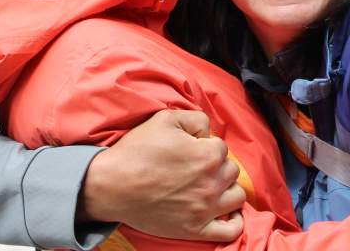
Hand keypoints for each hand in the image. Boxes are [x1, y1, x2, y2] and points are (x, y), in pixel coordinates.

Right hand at [80, 109, 246, 241]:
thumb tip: (209, 132)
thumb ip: (197, 119)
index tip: (189, 149)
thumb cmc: (137, 151)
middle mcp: (212, 183)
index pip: (221, 146)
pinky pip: (231, 230)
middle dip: (217, 165)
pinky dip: (234, 222)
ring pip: (237, 196)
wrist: (112, 185)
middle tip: (195, 166)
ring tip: (210, 185)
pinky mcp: (196, 229)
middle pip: (231, 170)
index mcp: (208, 155)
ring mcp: (206, 209)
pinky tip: (226, 212)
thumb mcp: (166, 119)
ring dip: (227, 188)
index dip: (205, 145)